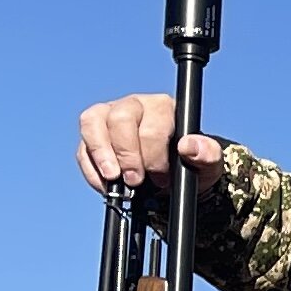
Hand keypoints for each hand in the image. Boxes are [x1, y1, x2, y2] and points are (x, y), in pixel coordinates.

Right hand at [77, 93, 226, 193]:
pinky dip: (90, 169)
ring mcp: (109, 117)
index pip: (152, 123)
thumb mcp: (207, 163)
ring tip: (114, 179)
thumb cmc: (190, 165)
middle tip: (136, 181)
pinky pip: (82, 146)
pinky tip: (105, 185)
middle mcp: (134, 105)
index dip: (154, 154)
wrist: (172, 180)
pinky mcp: (93, 136)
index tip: (161, 178)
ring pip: (92, 121)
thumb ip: (207, 153)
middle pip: (120, 118)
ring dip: (101, 154)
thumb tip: (190, 145)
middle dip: (127, 154)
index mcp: (163, 107)